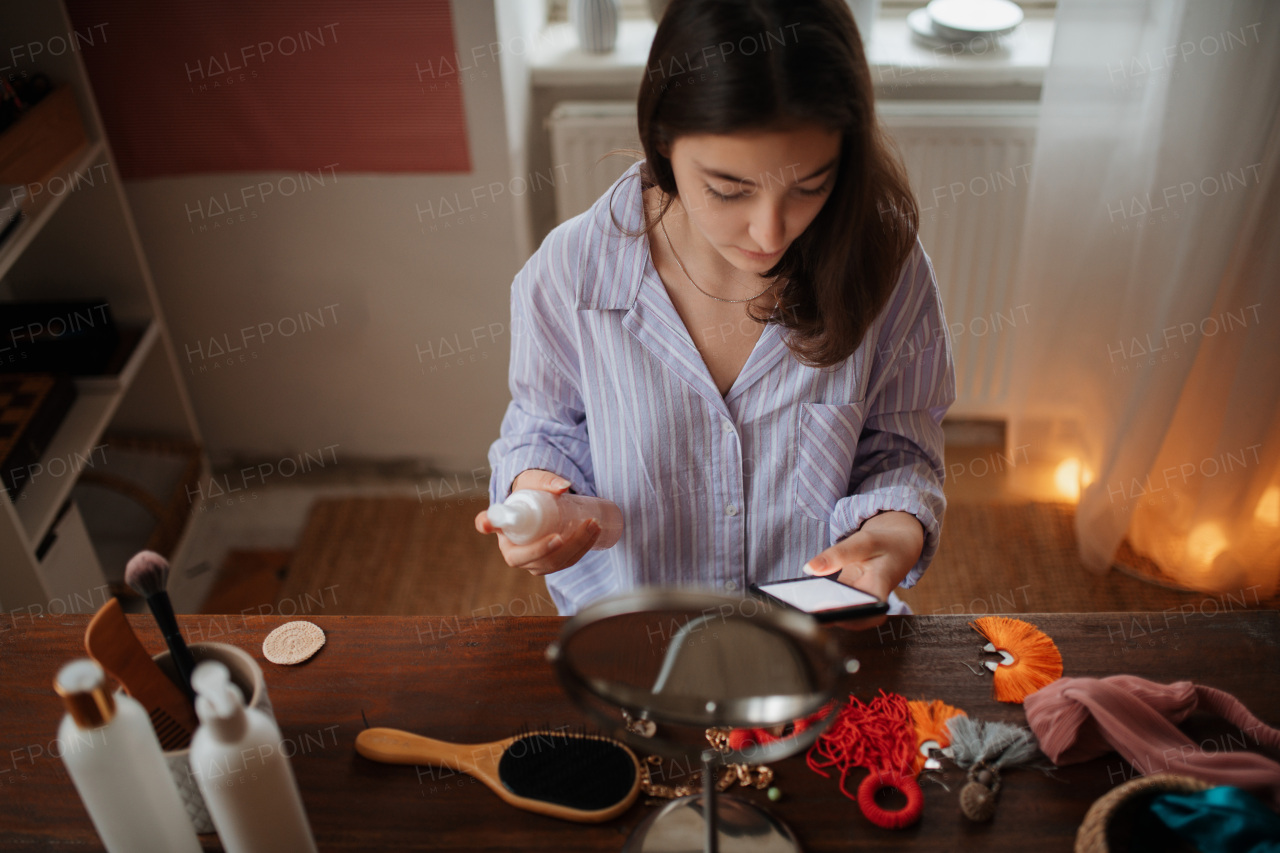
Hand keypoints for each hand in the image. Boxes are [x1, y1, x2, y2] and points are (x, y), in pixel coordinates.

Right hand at [474, 469, 600, 575]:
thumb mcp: (531, 482)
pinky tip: (594, 535)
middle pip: (544, 561)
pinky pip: (566, 562)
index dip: (537, 549)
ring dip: (581, 547)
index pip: (516, 554)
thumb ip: (544, 480)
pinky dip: (582, 550)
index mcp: (506, 541)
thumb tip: (564, 486)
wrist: (531, 500)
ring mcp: (534, 563)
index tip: (557, 537)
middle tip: (587, 525)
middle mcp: (517, 557)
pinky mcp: (549, 562)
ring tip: (595, 524)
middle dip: (571, 546)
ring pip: (558, 563)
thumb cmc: (527, 491)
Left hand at [801, 511, 923, 629]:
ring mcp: (858, 597)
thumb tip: (810, 568)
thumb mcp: (864, 541)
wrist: (897, 543)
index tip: (836, 618)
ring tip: (799, 606)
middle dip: (831, 618)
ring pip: (839, 610)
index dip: (856, 620)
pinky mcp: (848, 594)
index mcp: (881, 585)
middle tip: (809, 613)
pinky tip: (801, 596)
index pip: (873, 612)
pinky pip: (833, 600)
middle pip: (851, 616)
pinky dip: (818, 599)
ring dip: (821, 610)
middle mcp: (870, 597)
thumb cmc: (886, 543)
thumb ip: (838, 554)